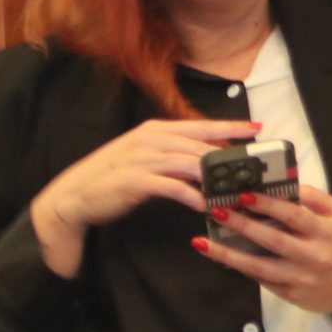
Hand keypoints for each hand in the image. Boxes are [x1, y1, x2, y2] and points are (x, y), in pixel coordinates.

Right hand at [29, 119, 243, 278]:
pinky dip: (191, 196)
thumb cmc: (112, 178)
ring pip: (190, 164)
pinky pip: (172, 186)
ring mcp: (142, 158)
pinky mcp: (135, 180)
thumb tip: (206, 160)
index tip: (257, 128)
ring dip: (215, 179)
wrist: (74, 195)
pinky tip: (204, 206)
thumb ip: (173, 156)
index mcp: (155, 130)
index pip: (201, 125)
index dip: (231, 127)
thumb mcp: (144, 158)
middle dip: (230, 159)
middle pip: (201, 145)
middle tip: (255, 171)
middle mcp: (151, 139)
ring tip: (237, 191)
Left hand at [190, 183, 331, 321]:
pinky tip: (222, 258)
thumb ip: (314, 198)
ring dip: (228, 254)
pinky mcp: (291, 295)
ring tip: (204, 242)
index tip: (244, 194)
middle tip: (216, 210)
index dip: (268, 204)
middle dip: (241, 225)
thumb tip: (284, 184)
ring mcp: (300, 279)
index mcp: (325, 233)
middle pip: (271, 239)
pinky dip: (240, 268)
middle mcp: (312, 257)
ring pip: (258, 266)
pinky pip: (261, 280)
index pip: (293, 216)